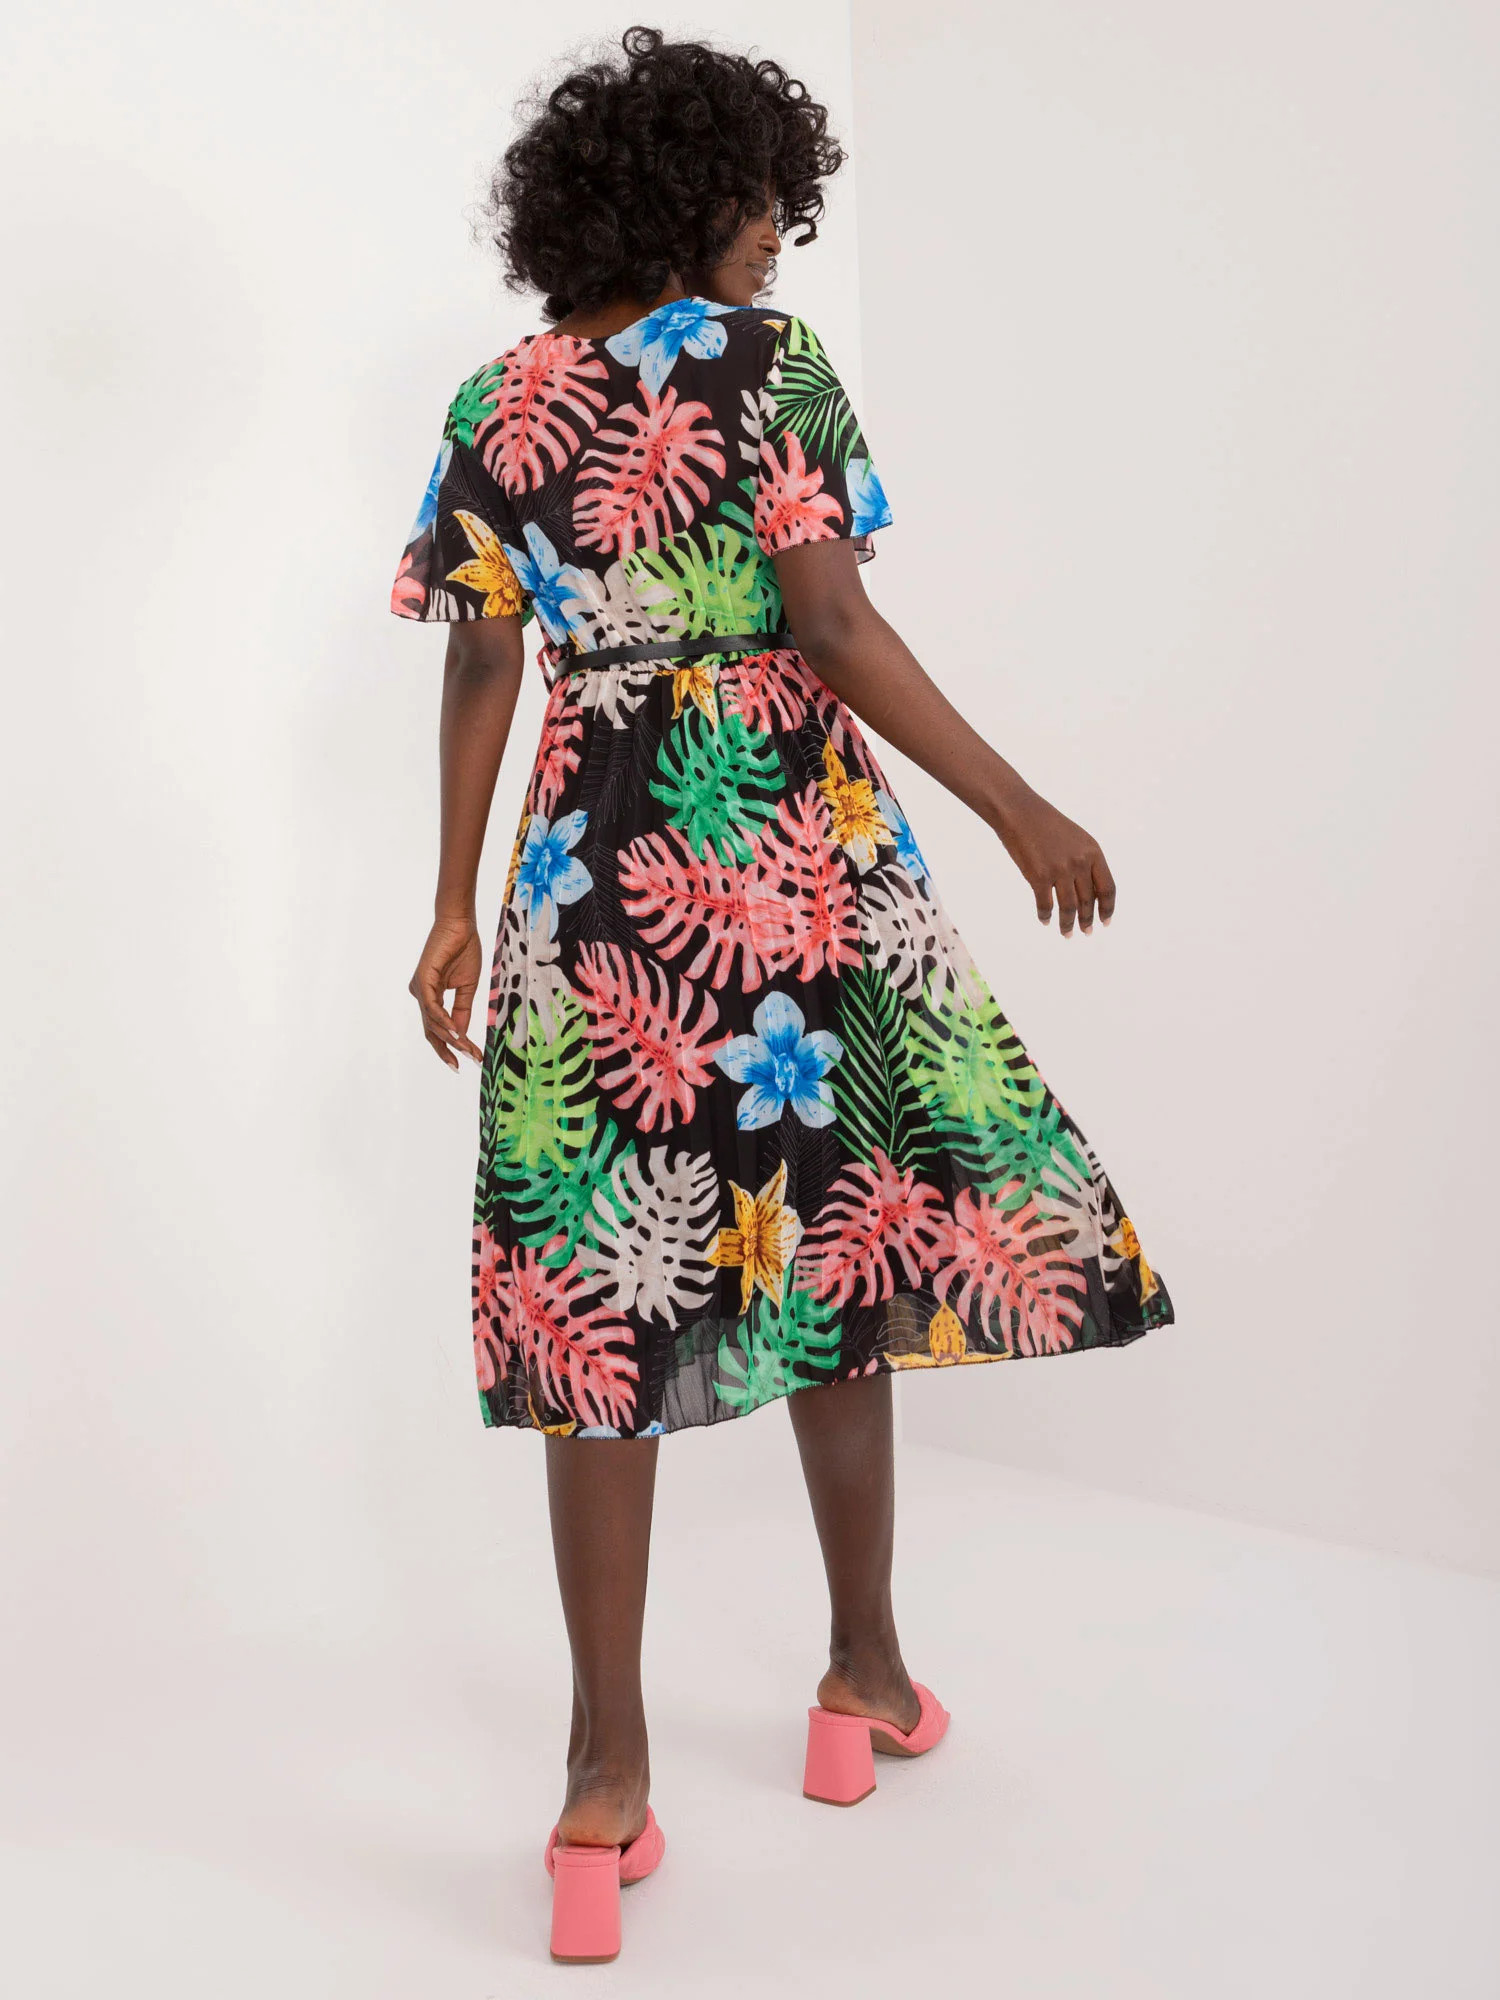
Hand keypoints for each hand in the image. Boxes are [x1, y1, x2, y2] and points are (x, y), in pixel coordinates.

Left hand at [410, 915, 484, 1067]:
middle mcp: (421, 994)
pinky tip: (457, 1032)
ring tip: (468, 1050)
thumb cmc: (464, 950)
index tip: (470, 1059)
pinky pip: (432, 1008)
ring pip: (432, 1023)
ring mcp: (419, 988)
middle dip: (448, 1049)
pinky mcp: (422, 980)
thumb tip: (462, 1034)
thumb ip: (463, 1011)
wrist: (460, 925)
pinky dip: (444, 1021)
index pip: (438, 1028)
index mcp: (430, 996)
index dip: (452, 1045)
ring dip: (451, 1038)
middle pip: (432, 1031)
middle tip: (464, 1063)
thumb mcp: (467, 987)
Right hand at [993, 790, 1116, 935]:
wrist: (1019, 812)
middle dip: (1087, 920)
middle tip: (1086, 932)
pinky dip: (1046, 915)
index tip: (1105, 921)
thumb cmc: (1046, 824)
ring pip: (1068, 907)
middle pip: (1088, 901)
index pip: (1107, 888)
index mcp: (1093, 852)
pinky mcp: (1039, 876)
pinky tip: (1045, 920)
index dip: (1107, 908)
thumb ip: (1085, 862)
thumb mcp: (1076, 838)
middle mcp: (1080, 863)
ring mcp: (1060, 870)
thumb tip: (1088, 892)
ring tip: (1066, 933)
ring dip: (1068, 924)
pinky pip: (1045, 904)